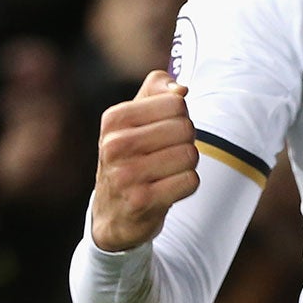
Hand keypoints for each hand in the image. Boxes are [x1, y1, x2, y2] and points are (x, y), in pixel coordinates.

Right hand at [91, 70, 199, 251]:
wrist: (112, 214)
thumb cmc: (130, 158)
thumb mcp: (132, 120)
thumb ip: (156, 91)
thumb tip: (180, 88)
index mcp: (114, 119)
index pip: (176, 102)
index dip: (180, 117)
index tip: (164, 131)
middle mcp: (114, 145)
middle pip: (185, 128)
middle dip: (185, 142)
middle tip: (166, 155)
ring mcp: (126, 175)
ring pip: (190, 155)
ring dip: (186, 165)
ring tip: (165, 173)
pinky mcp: (141, 202)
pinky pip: (190, 181)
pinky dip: (186, 185)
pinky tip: (166, 190)